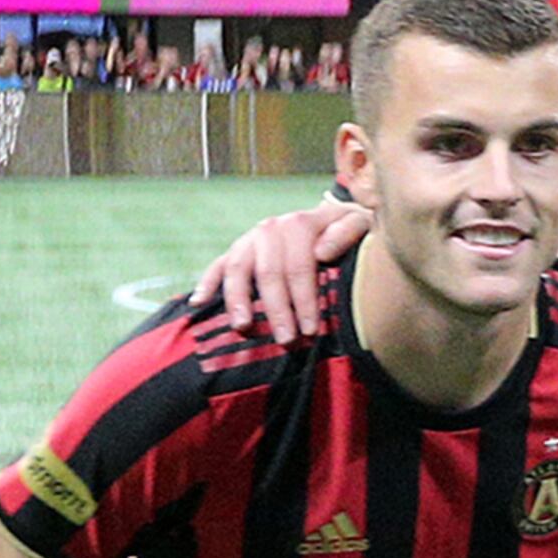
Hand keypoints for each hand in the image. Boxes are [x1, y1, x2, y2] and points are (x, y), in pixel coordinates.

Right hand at [195, 203, 371, 338]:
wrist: (334, 217)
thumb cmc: (351, 230)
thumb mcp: (361, 223)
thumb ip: (347, 232)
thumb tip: (322, 252)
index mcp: (300, 223)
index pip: (300, 267)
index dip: (304, 300)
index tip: (309, 330)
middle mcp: (271, 228)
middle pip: (269, 274)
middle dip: (277, 310)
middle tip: (286, 340)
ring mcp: (251, 239)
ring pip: (238, 270)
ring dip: (239, 300)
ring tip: (242, 327)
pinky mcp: (238, 249)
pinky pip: (218, 266)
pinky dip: (206, 283)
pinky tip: (196, 303)